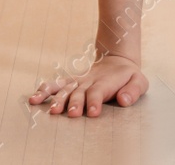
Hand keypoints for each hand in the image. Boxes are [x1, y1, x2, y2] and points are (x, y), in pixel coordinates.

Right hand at [29, 52, 147, 118]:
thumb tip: (124, 100)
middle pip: (79, 92)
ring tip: (51, 110)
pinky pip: (55, 85)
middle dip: (74, 103)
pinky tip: (34, 98)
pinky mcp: (70, 82)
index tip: (92, 112)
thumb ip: (133, 90)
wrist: (117, 60)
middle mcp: (89, 82)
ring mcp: (78, 82)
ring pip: (65, 89)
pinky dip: (44, 90)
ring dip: (57, 99)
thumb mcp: (139, 81)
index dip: (94, 101)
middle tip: (71, 113)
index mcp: (105, 82)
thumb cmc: (129, 76)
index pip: (98, 92)